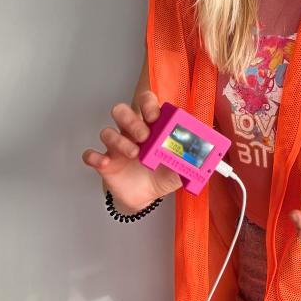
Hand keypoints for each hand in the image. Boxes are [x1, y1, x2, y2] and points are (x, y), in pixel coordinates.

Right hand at [81, 91, 181, 211]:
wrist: (147, 197)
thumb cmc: (164, 175)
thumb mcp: (182, 168)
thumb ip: (192, 160)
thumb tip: (208, 156)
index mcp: (152, 127)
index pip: (146, 103)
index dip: (148, 104)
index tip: (155, 116)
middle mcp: (131, 132)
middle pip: (122, 112)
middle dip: (132, 120)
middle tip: (144, 136)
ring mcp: (116, 146)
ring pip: (107, 131)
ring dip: (119, 140)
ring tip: (134, 153)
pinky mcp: (105, 163)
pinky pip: (91, 155)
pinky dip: (95, 157)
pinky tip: (105, 162)